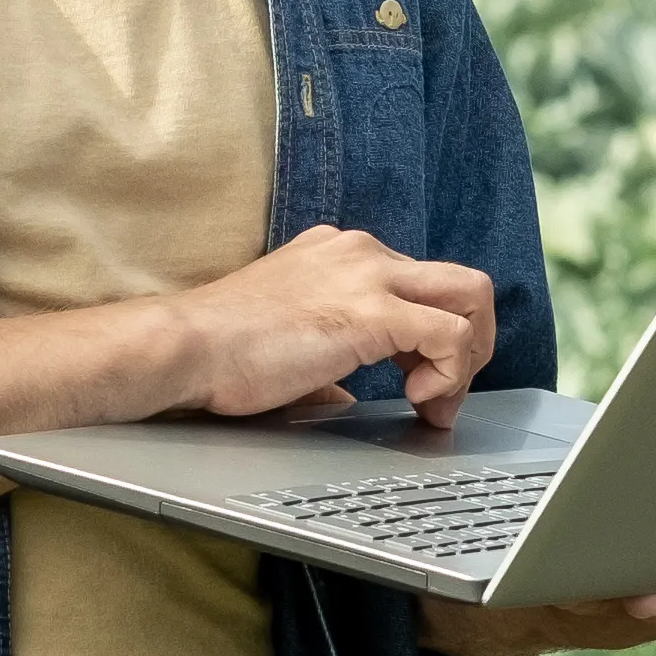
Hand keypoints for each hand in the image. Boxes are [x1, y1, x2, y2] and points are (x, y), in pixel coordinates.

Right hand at [156, 228, 498, 425]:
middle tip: (444, 395)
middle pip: (458, 282)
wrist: (185, 347)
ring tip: (437, 402)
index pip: (419, 283)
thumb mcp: (286, 343)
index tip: (421, 386)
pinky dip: (451, 373)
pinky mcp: (372, 312)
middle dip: (469, 343)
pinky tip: (419, 400)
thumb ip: (326, 363)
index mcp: (338, 254)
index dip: (433, 340)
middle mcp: (360, 252)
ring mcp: (369, 276)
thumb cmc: (219, 351)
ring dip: (469, 357)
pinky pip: (450, 334)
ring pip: (470, 296)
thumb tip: (342, 398)